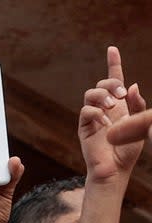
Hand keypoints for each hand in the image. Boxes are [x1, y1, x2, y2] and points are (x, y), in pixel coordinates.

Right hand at [81, 46, 145, 181]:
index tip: (112, 49)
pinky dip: (96, 113)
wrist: (116, 170)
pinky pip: (86, 111)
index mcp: (119, 105)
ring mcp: (93, 118)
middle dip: (111, 84)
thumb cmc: (128, 151)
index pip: (115, 80)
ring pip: (90, 94)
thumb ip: (137, 104)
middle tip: (121, 95)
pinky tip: (106, 123)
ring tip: (112, 106)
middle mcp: (105, 108)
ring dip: (102, 96)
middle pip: (102, 84)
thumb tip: (131, 85)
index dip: (113, 64)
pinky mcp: (84, 128)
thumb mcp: (139, 123)